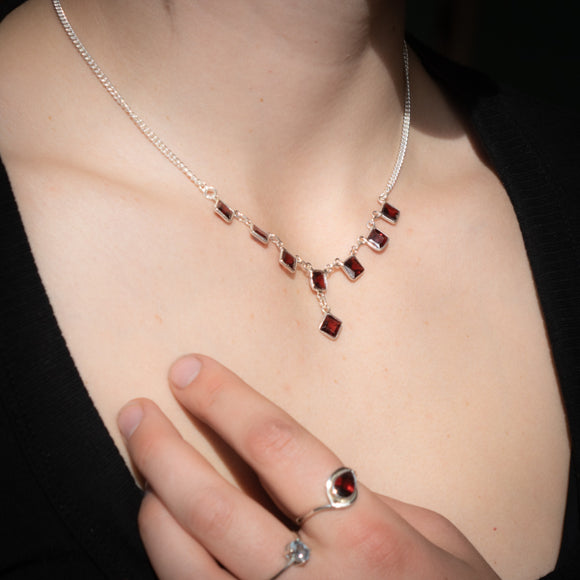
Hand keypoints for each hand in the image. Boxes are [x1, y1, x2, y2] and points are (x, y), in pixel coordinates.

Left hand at [118, 355, 499, 578]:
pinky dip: (173, 565)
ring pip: (188, 568)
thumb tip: (303, 475)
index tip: (188, 371)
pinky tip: (168, 535)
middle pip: (215, 506)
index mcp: (369, 536)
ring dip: (157, 510)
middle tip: (135, 413)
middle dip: (164, 452)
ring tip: (146, 473)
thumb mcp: (437, 537)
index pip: (277, 446)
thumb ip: (371, 500)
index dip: (225, 400)